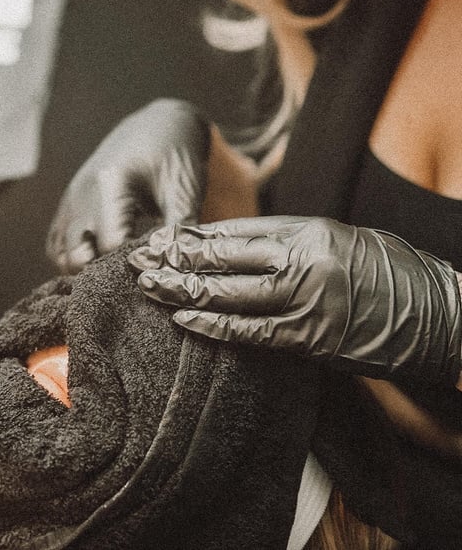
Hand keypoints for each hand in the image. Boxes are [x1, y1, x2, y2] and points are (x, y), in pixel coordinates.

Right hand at [47, 99, 209, 271]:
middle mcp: (81, 192)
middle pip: (78, 255)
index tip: (156, 277)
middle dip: (106, 275)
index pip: (110, 244)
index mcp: (110, 183)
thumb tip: (178, 272)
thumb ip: (179, 231)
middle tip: (138, 282)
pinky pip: (56, 244)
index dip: (132, 267)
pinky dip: (72, 260)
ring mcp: (71, 199)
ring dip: (86, 270)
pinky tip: (102, 264)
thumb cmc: (175, 153)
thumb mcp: (184, 190)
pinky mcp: (69, 205)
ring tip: (120, 275)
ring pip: (62, 254)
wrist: (159, 124)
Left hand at [128, 216, 461, 383]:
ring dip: (183, 292)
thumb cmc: (387, 270)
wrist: (439, 312)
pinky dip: (215, 327)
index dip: (193, 236)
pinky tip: (184, 320)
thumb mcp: (337, 238)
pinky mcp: (312, 339)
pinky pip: (252, 333)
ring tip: (148, 286)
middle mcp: (303, 261)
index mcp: (308, 230)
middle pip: (223, 260)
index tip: (163, 237)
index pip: (235, 231)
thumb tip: (233, 246)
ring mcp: (306, 301)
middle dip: (175, 260)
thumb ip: (287, 240)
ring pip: (229, 295)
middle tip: (138, 259)